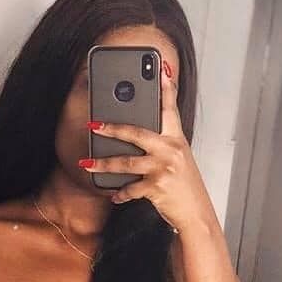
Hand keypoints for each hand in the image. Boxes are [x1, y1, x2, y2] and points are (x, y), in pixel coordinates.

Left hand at [81, 62, 215, 232]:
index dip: (166, 87)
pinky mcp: (157, 187)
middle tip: (94, 124)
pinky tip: (113, 195)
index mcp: (177, 139)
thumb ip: (162, 145)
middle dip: (112, 128)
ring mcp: (163, 168)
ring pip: (126, 162)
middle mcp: (171, 150)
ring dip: (103, 163)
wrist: (195, 213)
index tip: (161, 67)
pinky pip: (130, 189)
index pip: (170, 109)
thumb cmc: (184, 187)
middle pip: (137, 132)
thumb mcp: (178, 161)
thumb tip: (134, 137)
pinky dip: (120, 194)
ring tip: (86, 163)